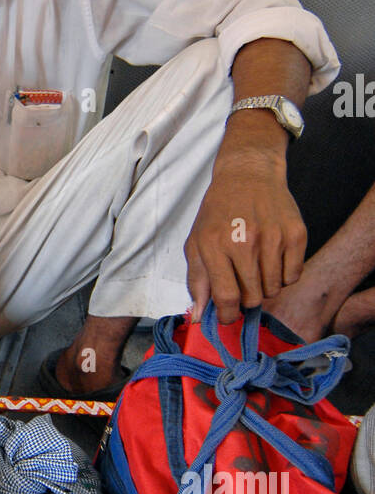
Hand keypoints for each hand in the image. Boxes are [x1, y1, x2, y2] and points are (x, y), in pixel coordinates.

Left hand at [184, 152, 307, 324]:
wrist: (248, 175)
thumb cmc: (219, 213)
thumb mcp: (197, 242)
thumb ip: (197, 281)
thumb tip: (200, 318)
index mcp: (214, 245)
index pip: (226, 297)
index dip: (227, 315)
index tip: (228, 316)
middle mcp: (244, 241)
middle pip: (252, 298)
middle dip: (246, 300)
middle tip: (242, 283)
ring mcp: (273, 237)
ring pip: (274, 289)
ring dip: (264, 286)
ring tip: (256, 265)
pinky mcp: (295, 234)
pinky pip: (293, 276)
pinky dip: (284, 275)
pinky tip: (273, 257)